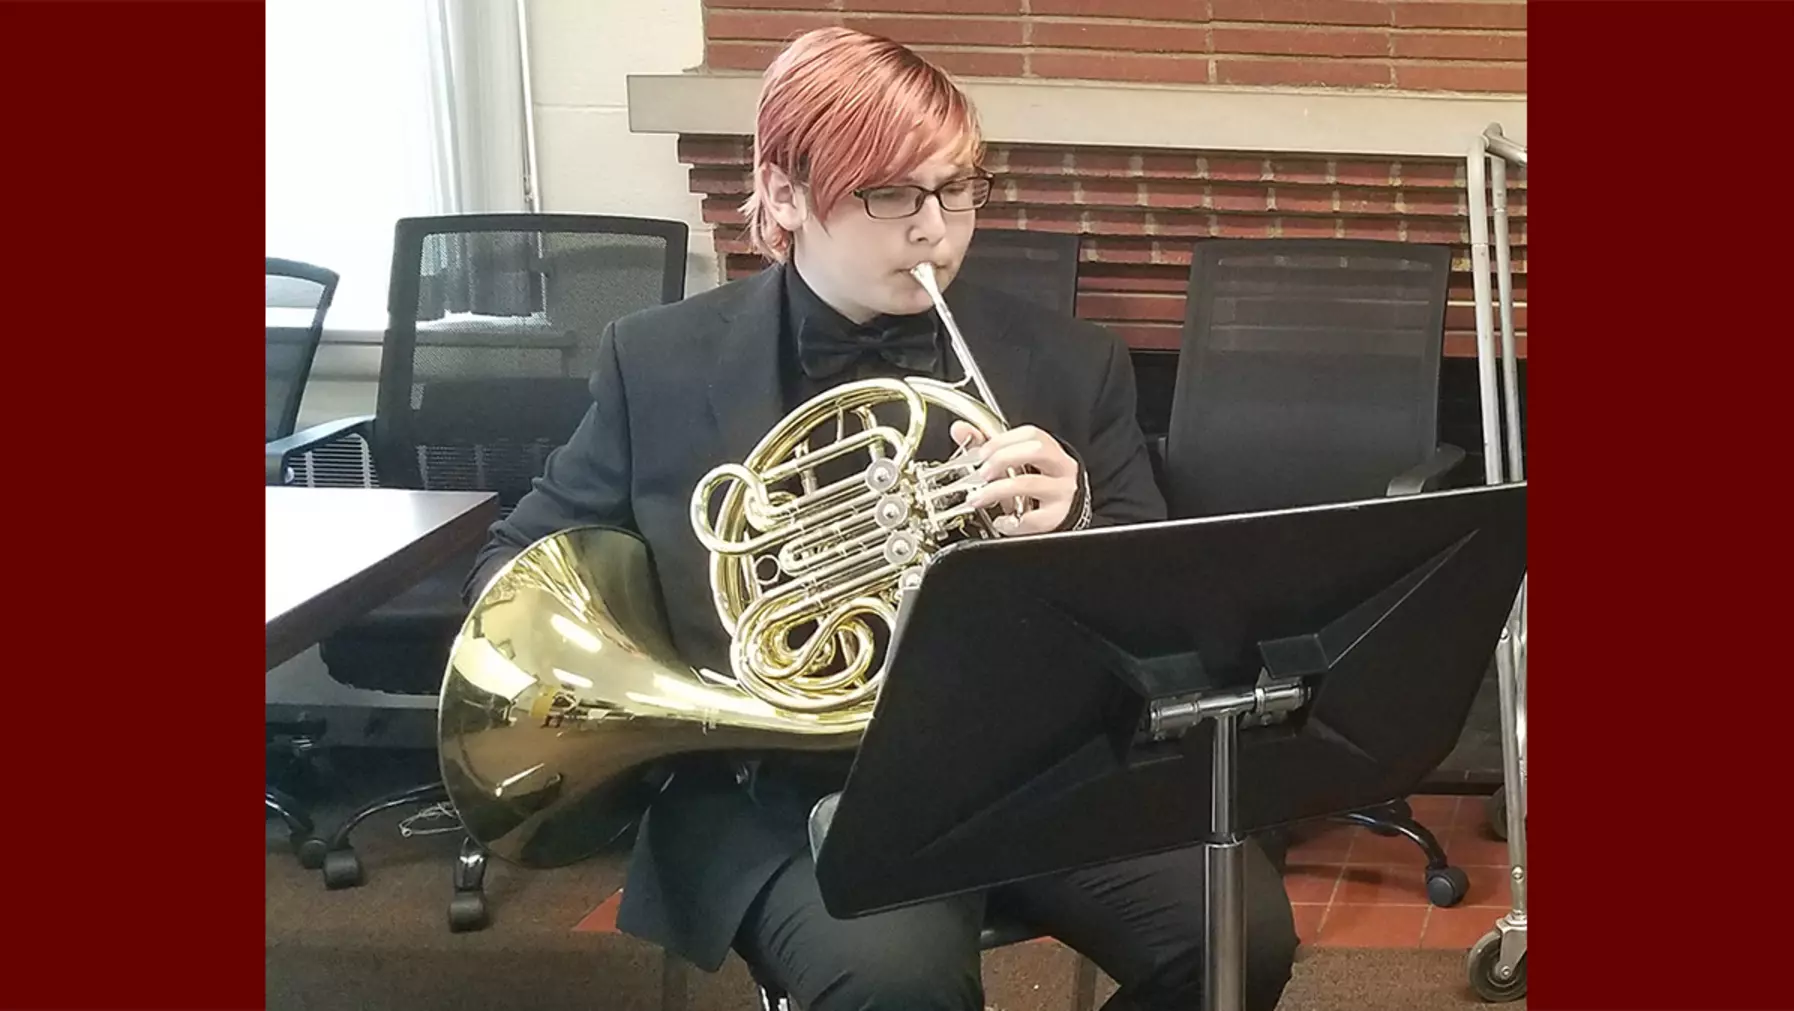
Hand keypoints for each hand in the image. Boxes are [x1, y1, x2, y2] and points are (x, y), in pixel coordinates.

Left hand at [950, 421, 1078, 535]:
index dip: (1002, 440)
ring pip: (1030, 483)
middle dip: (1002, 458)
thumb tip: (960, 430)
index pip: (1030, 434)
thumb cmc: (1036, 486)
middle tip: (981, 473)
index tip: (981, 452)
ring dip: (996, 490)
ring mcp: (1061, 493)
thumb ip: (986, 445)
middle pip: (1036, 450)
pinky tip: (1001, 522)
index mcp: (1051, 451)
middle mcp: (1061, 469)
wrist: (1059, 514)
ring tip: (978, 498)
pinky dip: (1012, 522)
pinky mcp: (1056, 518)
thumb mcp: (1013, 464)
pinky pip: (1033, 519)